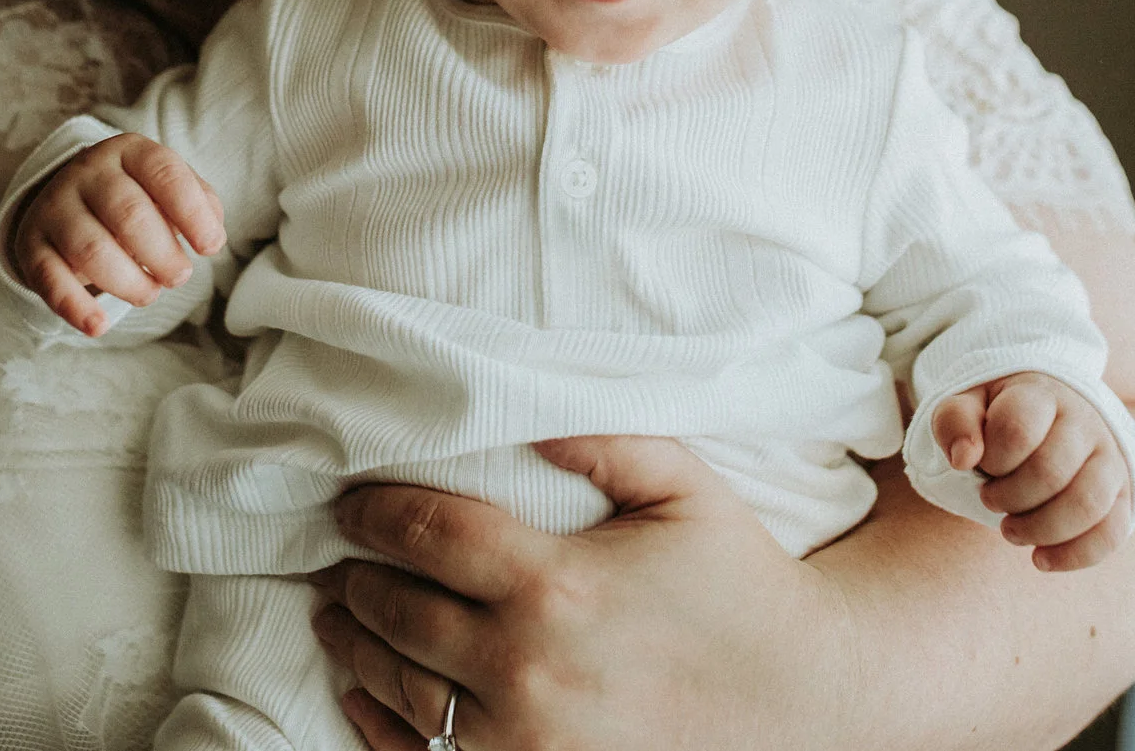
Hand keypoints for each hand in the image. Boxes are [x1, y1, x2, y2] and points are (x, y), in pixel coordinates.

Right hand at [10, 133, 223, 334]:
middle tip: (178, 276)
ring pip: (91, 249)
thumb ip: (200, 204)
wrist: (68, 198)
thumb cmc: (135, 197)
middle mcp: (88, 172)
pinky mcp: (31, 244)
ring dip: (129, 282)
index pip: (165, 173)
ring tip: (149, 293)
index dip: (192, 213)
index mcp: (129, 151)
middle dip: (163, 254)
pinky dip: (74, 306)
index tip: (210, 248)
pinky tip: (98, 326)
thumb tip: (211, 235)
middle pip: (129, 214)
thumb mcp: (167, 189)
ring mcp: (55, 206)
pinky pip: (49, 278)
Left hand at [309, 435, 860, 750]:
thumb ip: (602, 440)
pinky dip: (380, 726)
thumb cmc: (741, 583)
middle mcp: (526, 666)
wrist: (802, 698)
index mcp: (557, 582)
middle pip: (399, 612)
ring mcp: (523, 740)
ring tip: (334, 615)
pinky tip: (360, 694)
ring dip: (356, 647)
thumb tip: (524, 417)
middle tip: (333, 556)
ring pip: (402, 689)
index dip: (375, 513)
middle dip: (356, 579)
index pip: (430, 533)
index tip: (349, 502)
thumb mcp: (684, 489)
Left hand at [929, 372, 1129, 570]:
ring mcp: (1110, 457)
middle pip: (1051, 472)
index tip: (981, 465)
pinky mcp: (1124, 492)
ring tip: (1011, 530)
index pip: (1017, 429)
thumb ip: (955, 421)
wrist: (1052, 410)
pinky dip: (1076, 555)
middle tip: (990, 500)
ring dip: (1040, 529)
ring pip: (1087, 504)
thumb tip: (963, 458)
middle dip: (1010, 499)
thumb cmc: (1001, 414)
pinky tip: (1042, 559)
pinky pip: (1113, 532)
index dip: (992, 459)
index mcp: (1042, 394)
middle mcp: (1085, 422)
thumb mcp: (969, 404)